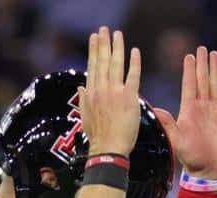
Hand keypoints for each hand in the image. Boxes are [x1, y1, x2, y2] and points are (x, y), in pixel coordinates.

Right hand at [79, 28, 142, 156]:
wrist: (108, 149)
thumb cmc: (98, 136)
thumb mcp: (85, 116)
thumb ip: (84, 100)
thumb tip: (81, 87)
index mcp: (91, 93)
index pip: (93, 66)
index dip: (94, 50)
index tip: (95, 38)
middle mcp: (101, 89)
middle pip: (102, 61)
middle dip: (104, 43)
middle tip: (105, 30)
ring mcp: (115, 92)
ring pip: (116, 64)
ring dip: (117, 47)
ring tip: (118, 34)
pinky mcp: (129, 98)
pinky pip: (133, 76)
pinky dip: (134, 63)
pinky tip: (135, 51)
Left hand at [153, 45, 216, 179]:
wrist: (208, 171)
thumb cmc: (191, 158)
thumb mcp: (177, 141)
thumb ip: (169, 125)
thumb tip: (155, 110)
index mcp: (189, 110)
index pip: (189, 85)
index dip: (189, 71)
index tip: (189, 56)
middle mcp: (203, 108)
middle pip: (203, 81)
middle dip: (202, 65)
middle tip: (202, 48)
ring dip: (216, 70)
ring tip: (214, 55)